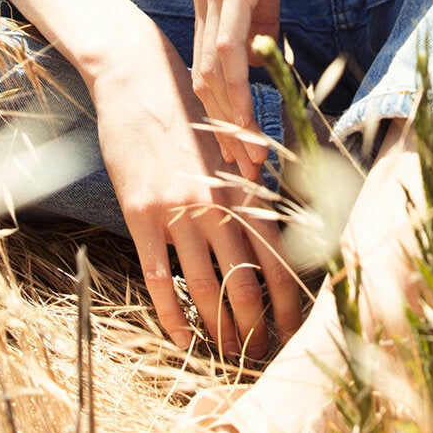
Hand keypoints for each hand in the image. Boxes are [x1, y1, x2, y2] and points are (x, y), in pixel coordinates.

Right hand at [88, 26, 300, 356]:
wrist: (137, 77)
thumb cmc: (184, 110)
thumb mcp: (223, 147)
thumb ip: (244, 187)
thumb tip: (269, 228)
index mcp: (241, 185)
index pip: (276, 255)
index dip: (288, 298)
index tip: (295, 329)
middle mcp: (216, 201)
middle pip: (246, 280)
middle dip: (257, 324)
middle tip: (261, 354)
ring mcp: (177, 209)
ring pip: (206, 287)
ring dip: (219, 328)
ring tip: (228, 355)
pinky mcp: (141, 214)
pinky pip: (160, 279)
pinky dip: (172, 315)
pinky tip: (181, 339)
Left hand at [192, 0, 313, 179]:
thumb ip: (265, 12)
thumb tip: (268, 50)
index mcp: (213, 3)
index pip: (209, 76)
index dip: (219, 120)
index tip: (233, 160)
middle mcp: (206, 4)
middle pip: (204, 86)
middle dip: (221, 138)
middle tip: (237, 186)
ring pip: (212, 73)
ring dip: (227, 122)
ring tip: (246, 164)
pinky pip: (229, 38)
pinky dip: (230, 77)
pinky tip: (239, 106)